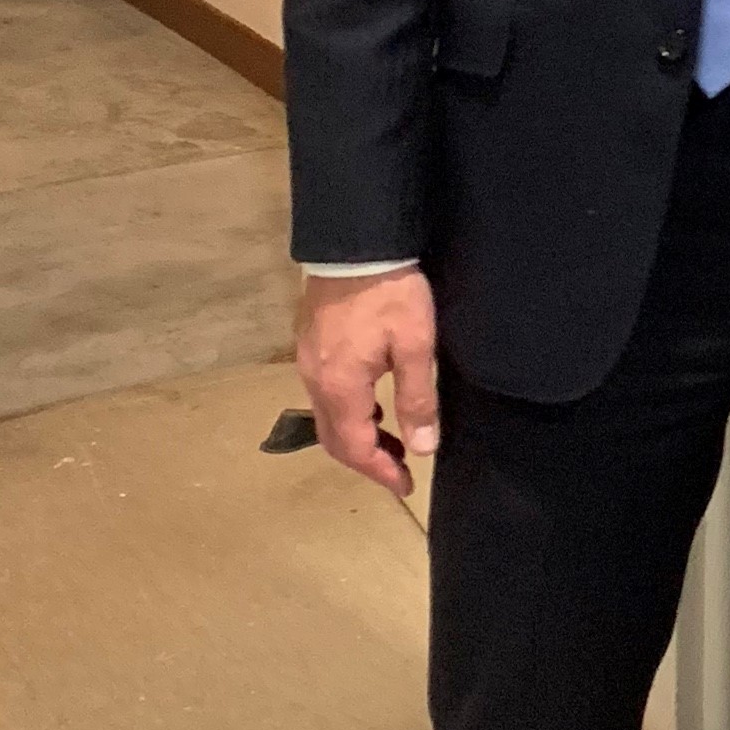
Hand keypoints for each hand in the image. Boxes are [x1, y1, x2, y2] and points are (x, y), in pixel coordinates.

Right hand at [298, 268, 439, 498]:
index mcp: (340, 387)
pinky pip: (324, 394)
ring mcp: (307, 362)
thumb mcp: (414, 346)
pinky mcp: (309, 344)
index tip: (404, 486)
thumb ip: (417, 399)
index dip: (380, 473)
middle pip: (334, 439)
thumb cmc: (390, 294)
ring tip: (392, 440)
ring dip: (357, 437)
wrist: (355, 243)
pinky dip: (348, 412)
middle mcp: (315, 381)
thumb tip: (422, 447)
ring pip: (327, 417)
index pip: (356, 448)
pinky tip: (372, 404)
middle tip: (399, 469)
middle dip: (366, 460)